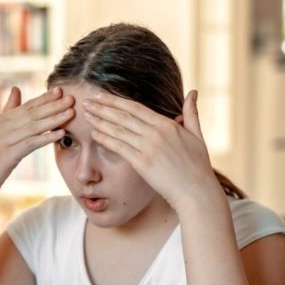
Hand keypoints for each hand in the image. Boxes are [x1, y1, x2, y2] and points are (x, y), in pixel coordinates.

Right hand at [0, 87, 73, 201]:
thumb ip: (9, 109)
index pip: (28, 105)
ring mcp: (5, 140)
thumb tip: (16, 88)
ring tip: (71, 113)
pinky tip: (59, 134)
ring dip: (54, 119)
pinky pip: (30, 144)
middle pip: (33, 113)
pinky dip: (46, 138)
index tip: (60, 90)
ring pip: (34, 126)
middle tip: (71, 98)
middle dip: (53, 105)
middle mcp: (4, 126)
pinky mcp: (8, 155)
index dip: (44, 98)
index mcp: (4, 119)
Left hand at [83, 89, 222, 211]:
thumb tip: (193, 92)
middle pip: (124, 116)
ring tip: (86, 115)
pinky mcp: (143, 163)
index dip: (116, 101)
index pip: (136, 108)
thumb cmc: (198, 167)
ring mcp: (149, 147)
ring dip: (100, 121)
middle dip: (103, 107)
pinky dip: (106, 139)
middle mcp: (157, 132)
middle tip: (86, 101)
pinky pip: (120, 147)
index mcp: (168, 124)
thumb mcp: (197, 135)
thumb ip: (191, 113)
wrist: (196, 191)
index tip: (102, 97)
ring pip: (119, 130)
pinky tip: (94, 134)